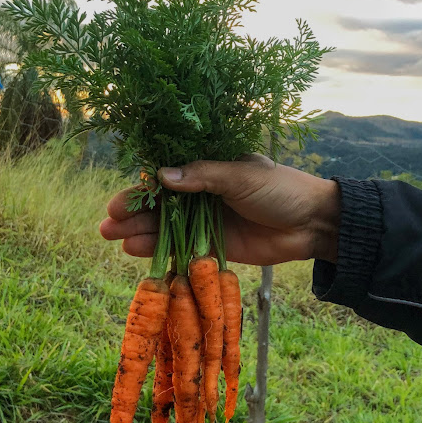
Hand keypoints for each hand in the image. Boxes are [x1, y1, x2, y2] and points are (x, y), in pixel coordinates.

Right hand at [99, 155, 340, 265]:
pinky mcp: (215, 247)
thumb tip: (160, 175)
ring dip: (140, 233)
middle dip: (134, 213)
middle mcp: (204, 194)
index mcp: (210, 169)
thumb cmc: (281, 188)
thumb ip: (203, 176)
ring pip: (167, 227)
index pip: (168, 176)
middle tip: (108, 224)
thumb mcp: (242, 175)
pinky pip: (183, 249)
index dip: (143, 187)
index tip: (120, 200)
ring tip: (113, 239)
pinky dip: (162, 251)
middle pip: (161, 204)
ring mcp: (207, 222)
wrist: (313, 223)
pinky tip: (137, 253)